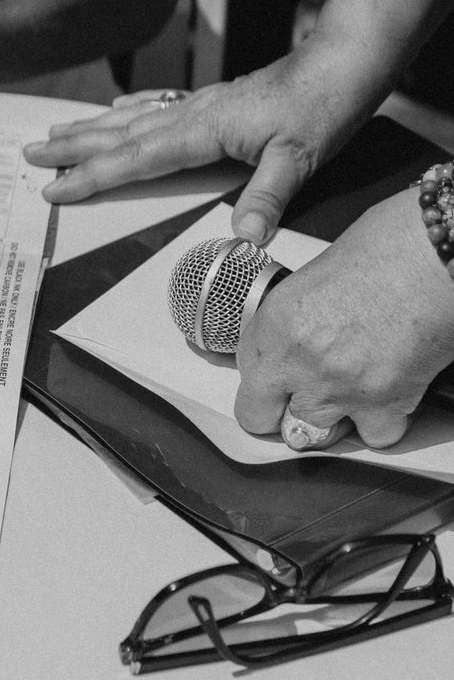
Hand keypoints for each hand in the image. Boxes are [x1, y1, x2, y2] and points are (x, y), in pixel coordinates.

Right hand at [22, 48, 360, 243]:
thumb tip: (243, 239)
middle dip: (72, 149)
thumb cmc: (322, 109)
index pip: (134, 159)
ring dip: (90, 129)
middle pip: (118, 135)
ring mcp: (199, 104)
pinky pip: (155, 106)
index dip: (91, 176)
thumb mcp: (301, 159)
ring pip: (130, 119)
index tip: (54, 189)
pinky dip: (128, 110)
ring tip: (52, 134)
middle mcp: (191, 114)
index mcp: (202, 130)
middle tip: (29, 157)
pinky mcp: (213, 99)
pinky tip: (114, 110)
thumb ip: (267, 198)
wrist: (340, 64)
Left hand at [234, 190, 453, 448]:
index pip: (245, 374)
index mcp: (276, 320)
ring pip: (314, 435)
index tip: (276, 379)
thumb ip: (297, 318)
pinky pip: (373, 436)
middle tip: (301, 397)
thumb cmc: (391, 244)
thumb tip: (293, 341)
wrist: (442, 252)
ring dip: (329, 418)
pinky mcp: (386, 403)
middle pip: (261, 417)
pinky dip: (382, 422)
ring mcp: (340, 387)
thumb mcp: (318, 274)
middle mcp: (299, 359)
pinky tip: (390, 392)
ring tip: (351, 389)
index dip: (262, 379)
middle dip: (279, 411)